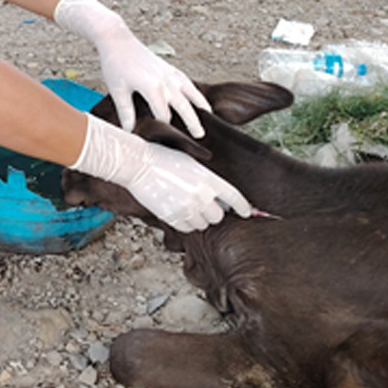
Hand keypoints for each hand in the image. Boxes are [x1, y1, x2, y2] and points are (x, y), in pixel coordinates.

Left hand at [54, 0, 210, 135]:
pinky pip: (187, 82)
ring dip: (200, 105)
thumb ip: (126, 112)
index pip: (163, 114)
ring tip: (209, 117)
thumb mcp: (118, 90)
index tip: (167, 139)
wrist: (118, 40)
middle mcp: (165, 80)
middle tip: (200, 136)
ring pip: (190, 92)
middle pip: (183, 105)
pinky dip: (195, 91)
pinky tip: (199, 98)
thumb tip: (130, 131)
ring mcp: (169, 73)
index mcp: (152, 87)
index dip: (164, 128)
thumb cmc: (116, 64)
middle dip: (192, 121)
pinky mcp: (170, 68)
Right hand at [72, 114, 250, 232]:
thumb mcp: (191, 163)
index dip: (244, 207)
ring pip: (203, 224)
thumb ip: (206, 180)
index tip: (248, 213)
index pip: (235, 198)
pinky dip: (185, 223)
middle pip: (218, 216)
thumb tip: (215, 195)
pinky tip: (178, 211)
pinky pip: (187, 228)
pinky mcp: (173, 217)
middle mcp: (202, 195)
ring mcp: (187, 208)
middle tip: (203, 205)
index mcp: (209, 179)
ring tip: (187, 206)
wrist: (139, 164)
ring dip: (198, 218)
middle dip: (213, 212)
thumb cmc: (163, 159)